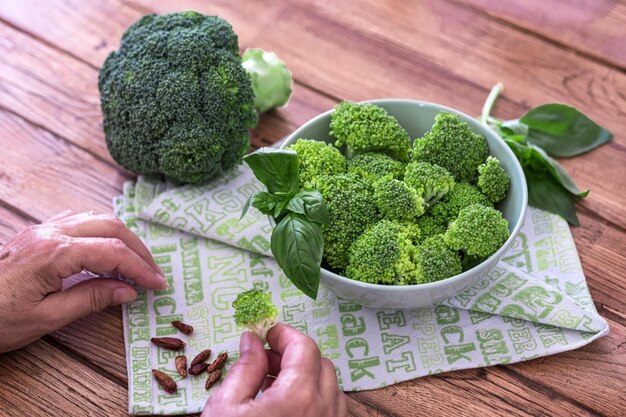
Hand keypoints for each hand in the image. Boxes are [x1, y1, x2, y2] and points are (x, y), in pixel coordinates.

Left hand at [0, 210, 166, 352]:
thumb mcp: (46, 318)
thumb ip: (90, 299)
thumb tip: (127, 291)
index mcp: (54, 253)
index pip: (112, 252)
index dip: (140, 268)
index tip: (157, 285)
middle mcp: (50, 232)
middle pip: (111, 226)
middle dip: (138, 248)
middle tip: (152, 273)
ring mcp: (42, 229)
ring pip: (97, 217)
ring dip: (122, 238)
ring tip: (135, 262)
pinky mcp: (37, 233)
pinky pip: (79, 220)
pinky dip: (102, 232)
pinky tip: (106, 249)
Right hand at [203, 324, 346, 416]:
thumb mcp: (225, 407)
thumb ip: (244, 368)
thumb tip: (252, 340)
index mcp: (299, 396)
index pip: (304, 347)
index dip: (284, 334)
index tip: (266, 333)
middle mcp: (323, 410)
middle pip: (320, 364)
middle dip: (294, 355)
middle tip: (265, 360)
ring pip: (330, 388)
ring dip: (306, 378)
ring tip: (272, 387)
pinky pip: (331, 410)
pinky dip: (314, 400)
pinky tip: (285, 407)